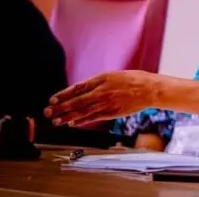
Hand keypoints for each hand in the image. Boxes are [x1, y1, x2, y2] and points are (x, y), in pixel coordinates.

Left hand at [44, 70, 159, 126]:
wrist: (150, 89)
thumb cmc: (134, 80)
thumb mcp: (114, 75)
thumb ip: (99, 82)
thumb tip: (84, 89)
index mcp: (102, 78)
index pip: (78, 87)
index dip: (64, 94)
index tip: (52, 99)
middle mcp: (102, 91)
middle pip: (77, 101)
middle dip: (61, 107)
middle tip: (48, 112)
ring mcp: (107, 102)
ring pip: (83, 111)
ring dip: (68, 117)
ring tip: (57, 121)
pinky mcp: (112, 112)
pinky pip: (94, 117)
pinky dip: (82, 121)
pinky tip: (73, 123)